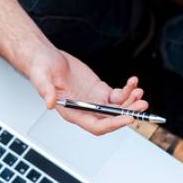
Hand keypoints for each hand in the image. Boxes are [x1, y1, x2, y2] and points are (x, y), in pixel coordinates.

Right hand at [27, 46, 147, 134]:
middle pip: (111, 118)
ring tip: (139, 91)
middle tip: (141, 105)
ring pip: (118, 108)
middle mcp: (85, 109)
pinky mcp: (99, 90)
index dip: (113, 124)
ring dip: (130, 102)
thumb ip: (45, 91)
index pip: (96, 125)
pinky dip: (127, 90)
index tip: (128, 118)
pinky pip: (118, 95)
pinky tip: (133, 82)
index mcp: (72, 112)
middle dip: (128, 113)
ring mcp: (94, 100)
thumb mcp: (41, 77)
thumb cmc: (42, 69)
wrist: (47, 57)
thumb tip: (49, 103)